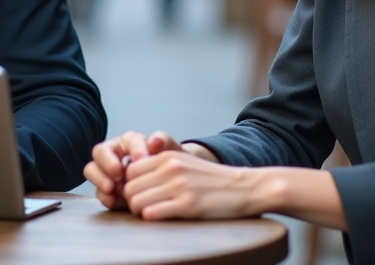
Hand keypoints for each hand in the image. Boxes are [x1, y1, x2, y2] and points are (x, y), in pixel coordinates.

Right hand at [84, 130, 192, 209]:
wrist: (170, 186)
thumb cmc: (170, 164)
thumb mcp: (172, 151)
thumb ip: (165, 141)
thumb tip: (154, 141)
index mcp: (132, 141)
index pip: (128, 140)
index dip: (133, 149)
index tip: (141, 160)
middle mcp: (116, 154)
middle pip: (100, 152)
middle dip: (107, 163)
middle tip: (119, 174)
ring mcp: (109, 173)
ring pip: (92, 170)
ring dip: (100, 179)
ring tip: (113, 188)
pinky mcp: (108, 190)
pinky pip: (99, 191)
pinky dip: (105, 196)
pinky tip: (114, 201)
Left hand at [122, 150, 264, 219]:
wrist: (244, 188)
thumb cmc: (213, 180)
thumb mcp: (185, 163)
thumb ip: (161, 167)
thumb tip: (133, 181)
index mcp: (168, 156)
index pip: (130, 170)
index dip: (130, 185)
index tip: (138, 195)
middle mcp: (171, 168)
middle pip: (129, 187)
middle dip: (131, 201)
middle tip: (142, 208)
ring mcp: (179, 186)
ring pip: (137, 201)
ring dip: (139, 211)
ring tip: (151, 214)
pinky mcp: (188, 205)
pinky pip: (152, 213)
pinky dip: (151, 218)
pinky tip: (161, 218)